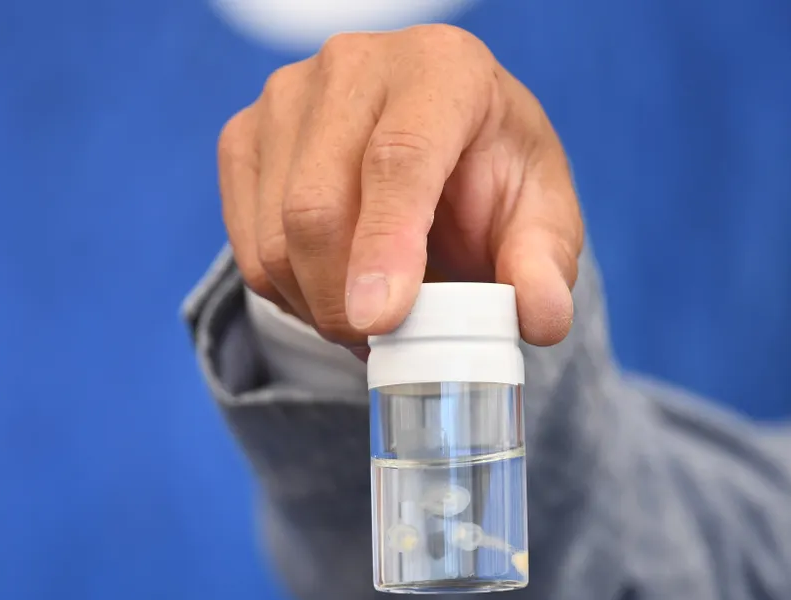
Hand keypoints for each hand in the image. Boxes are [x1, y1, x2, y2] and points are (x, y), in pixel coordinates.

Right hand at [217, 24, 582, 349]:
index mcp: (441, 68)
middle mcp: (354, 65)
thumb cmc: (489, 176)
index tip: (382, 318)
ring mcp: (287, 97)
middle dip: (344, 300)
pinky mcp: (244, 136)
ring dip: (318, 305)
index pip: (400, 156)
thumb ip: (545, 262)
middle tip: (383, 343)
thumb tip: (540, 317)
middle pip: (318, 204)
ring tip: (371, 315)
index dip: (386, 243)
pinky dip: (289, 294)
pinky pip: (247, 247)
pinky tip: (333, 290)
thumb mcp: (540, 214)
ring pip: (275, 236)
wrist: (437, 146)